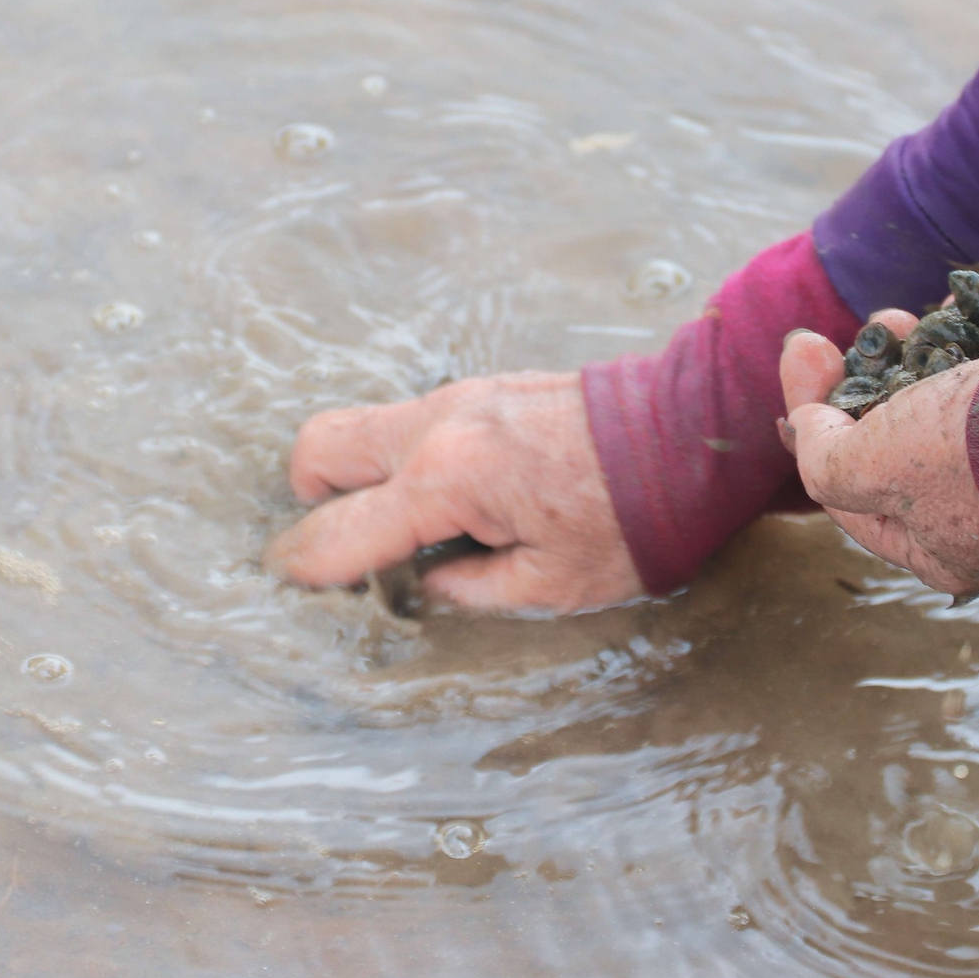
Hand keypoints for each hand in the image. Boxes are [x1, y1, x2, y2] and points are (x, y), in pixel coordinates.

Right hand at [265, 372, 643, 614]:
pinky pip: (413, 419)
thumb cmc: (632, 517)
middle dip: (313, 498)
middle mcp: (438, 427)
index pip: (343, 528)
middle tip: (343, 543)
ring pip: (364, 426)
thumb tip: (425, 581)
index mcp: (448, 481)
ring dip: (361, 474)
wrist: (691, 435)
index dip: (307, 564)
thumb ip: (470, 589)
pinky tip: (455, 498)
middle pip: (321, 447)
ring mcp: (459, 397)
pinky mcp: (484, 388)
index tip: (287, 581)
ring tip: (406, 527)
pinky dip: (406, 457)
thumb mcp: (552, 585)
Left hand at [779, 261, 978, 595]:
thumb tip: (801, 424)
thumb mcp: (870, 468)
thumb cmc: (978, 460)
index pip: (852, 486)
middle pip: (923, 431)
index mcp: (943, 546)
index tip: (808, 346)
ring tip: (943, 301)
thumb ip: (824, 458)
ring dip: (963, 334)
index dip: (815, 417)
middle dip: (894, 368)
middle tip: (884, 321)